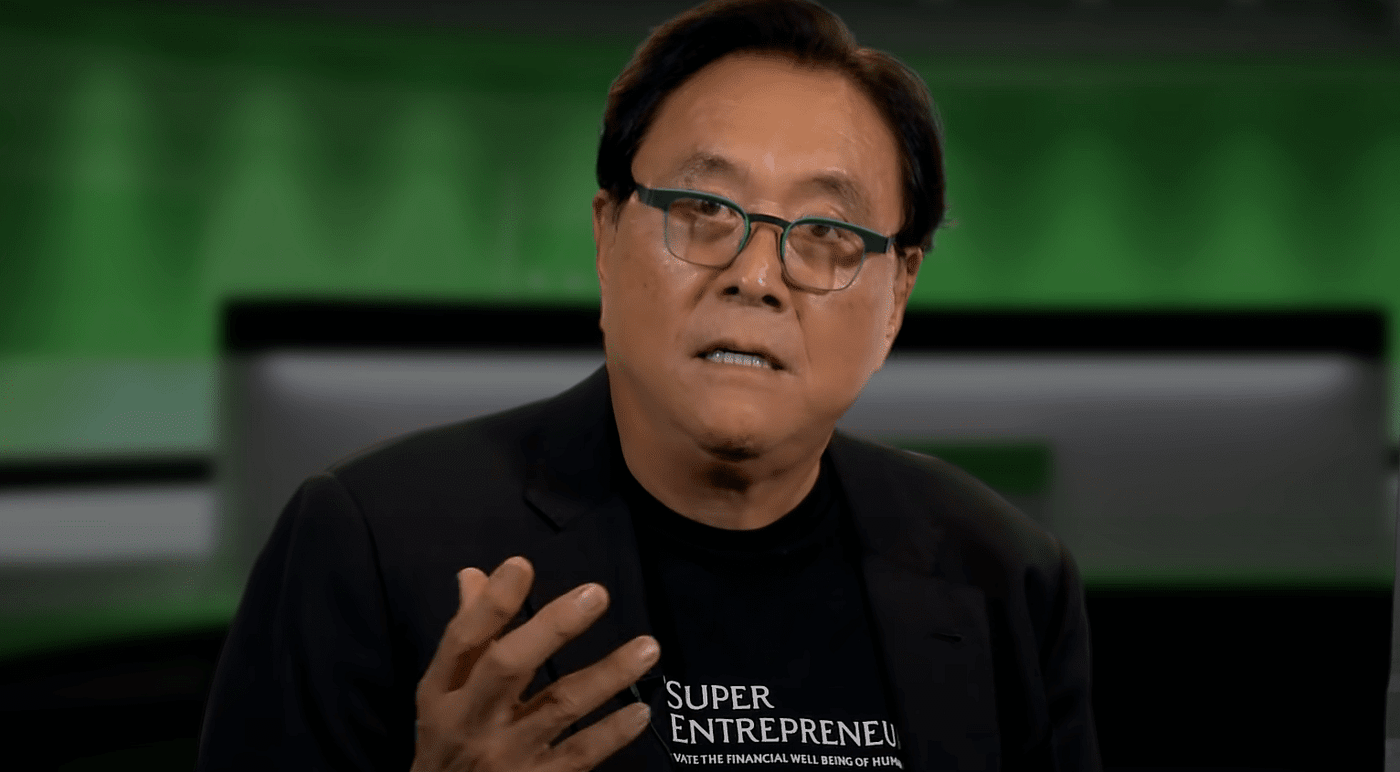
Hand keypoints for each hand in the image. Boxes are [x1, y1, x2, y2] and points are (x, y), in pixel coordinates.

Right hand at [411, 556, 659, 771]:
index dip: (491, 604)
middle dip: (552, 627)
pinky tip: (641, 710)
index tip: (522, 565)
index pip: (463, 640)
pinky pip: (580, 755)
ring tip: (648, 647)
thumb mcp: (442, 692)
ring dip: (607, 675)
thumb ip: (467, 635)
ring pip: (559, 708)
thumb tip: (474, 575)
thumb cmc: (447, 739)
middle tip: (597, 594)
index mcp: (443, 690)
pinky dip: (612, 733)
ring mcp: (506, 755)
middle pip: (508, 666)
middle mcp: (471, 720)